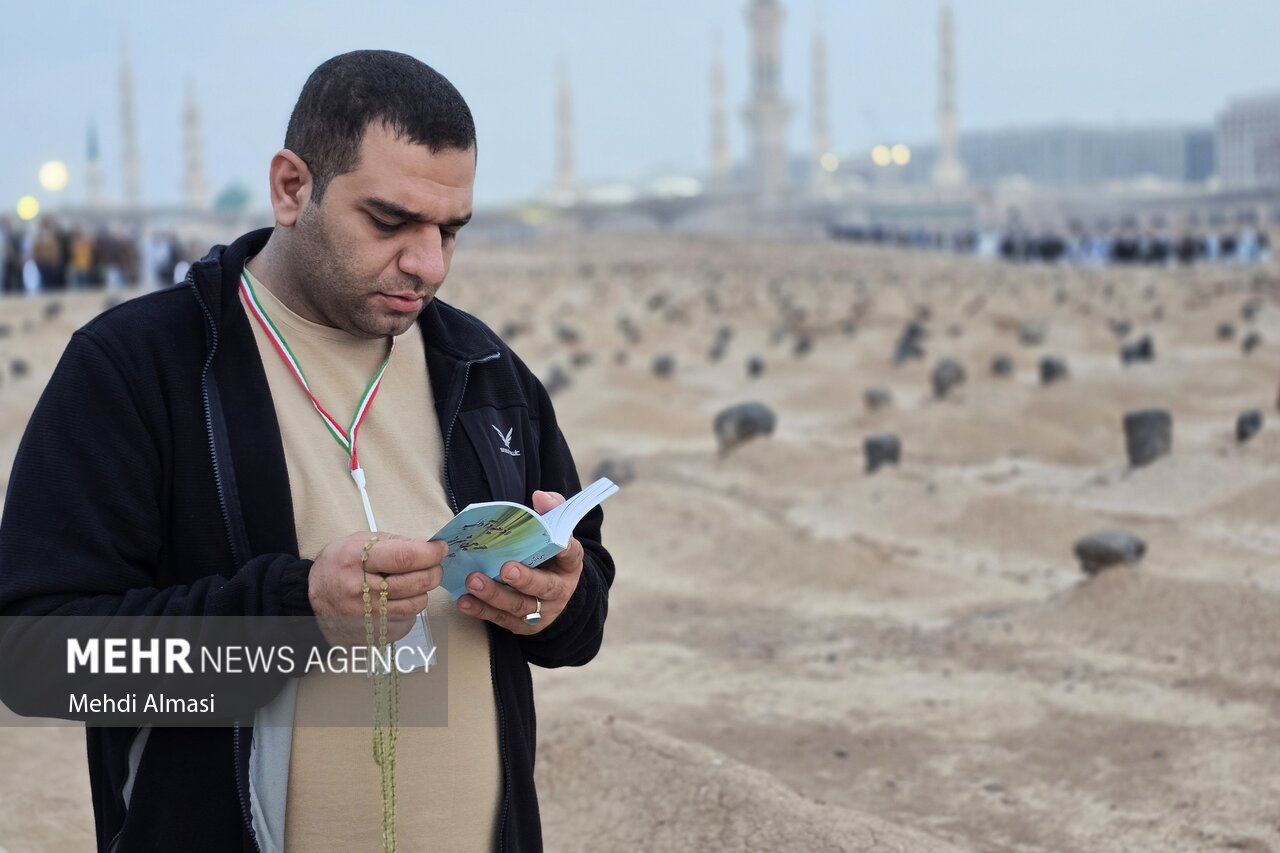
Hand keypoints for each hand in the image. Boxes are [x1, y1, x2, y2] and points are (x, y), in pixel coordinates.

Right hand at [308, 532, 445, 645]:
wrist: (311, 598)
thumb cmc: (339, 565)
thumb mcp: (360, 542)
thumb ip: (395, 543)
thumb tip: (429, 547)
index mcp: (356, 561)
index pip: (404, 558)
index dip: (429, 553)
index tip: (439, 549)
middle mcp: (359, 591)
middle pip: (414, 583)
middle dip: (433, 572)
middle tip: (434, 566)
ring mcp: (364, 617)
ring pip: (414, 606)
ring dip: (423, 592)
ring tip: (416, 584)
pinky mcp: (370, 635)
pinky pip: (406, 624)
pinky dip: (410, 612)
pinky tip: (400, 601)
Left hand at [457, 490, 583, 633]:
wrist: (552, 593)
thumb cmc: (547, 556)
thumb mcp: (555, 533)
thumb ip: (550, 511)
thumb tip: (540, 497)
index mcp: (569, 565)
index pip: (571, 554)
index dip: (565, 547)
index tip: (557, 541)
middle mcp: (558, 591)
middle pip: (544, 587)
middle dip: (525, 579)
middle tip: (506, 568)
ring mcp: (540, 611)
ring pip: (519, 606)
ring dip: (494, 595)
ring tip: (474, 581)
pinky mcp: (521, 624)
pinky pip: (500, 619)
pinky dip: (481, 610)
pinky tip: (464, 600)